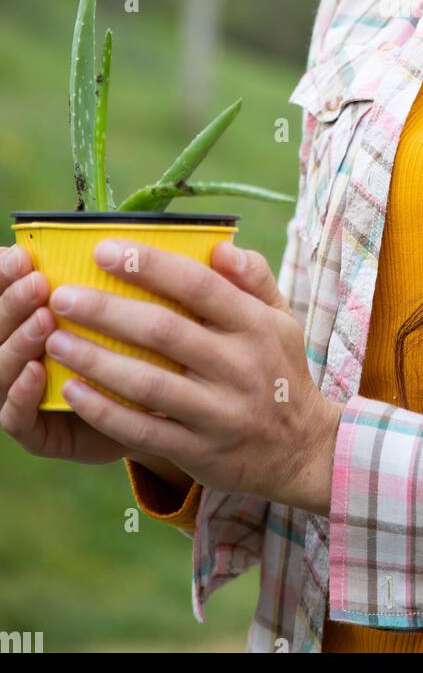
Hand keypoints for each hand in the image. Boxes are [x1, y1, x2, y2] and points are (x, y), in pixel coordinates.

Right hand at [0, 244, 128, 464]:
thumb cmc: (139, 351)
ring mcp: (21, 395)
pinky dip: (21, 393)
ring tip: (44, 322)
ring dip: (19, 342)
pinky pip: (16, 417)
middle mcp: (19, 354)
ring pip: (1, 367)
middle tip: (38, 284)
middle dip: (13, 303)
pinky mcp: (35, 432)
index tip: (22, 256)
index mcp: (30, 320)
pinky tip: (36, 371)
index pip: (4, 293)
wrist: (158, 415)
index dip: (4, 274)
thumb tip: (111, 239)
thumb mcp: (127, 311)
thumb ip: (111, 281)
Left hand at [37, 237, 342, 514]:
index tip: (103, 250)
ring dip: (95, 360)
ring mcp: (219, 412)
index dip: (149, 265)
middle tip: (62, 296)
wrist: (303, 450)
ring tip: (56, 341)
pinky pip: (143, 430)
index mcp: (257, 325)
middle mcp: (240, 367)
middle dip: (107, 311)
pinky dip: (104, 411)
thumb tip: (221, 246)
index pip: (199, 285)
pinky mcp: (200, 451)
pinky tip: (73, 391)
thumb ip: (254, 279)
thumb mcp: (282, 320)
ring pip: (147, 383)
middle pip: (164, 331)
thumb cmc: (280, 371)